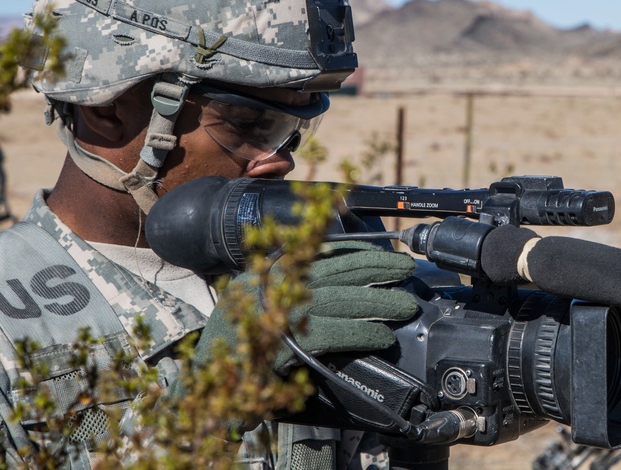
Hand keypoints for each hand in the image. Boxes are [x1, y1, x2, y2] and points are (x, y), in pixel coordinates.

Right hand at [195, 241, 417, 374]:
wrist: (207, 376)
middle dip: (377, 268)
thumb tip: (343, 273)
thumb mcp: (266, 298)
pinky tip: (381, 336)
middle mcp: (276, 284)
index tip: (384, 252)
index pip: (323, 252)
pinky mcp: (285, 343)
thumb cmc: (241, 339)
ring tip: (405, 306)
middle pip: (338, 270)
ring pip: (342, 299)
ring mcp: (279, 312)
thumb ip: (298, 283)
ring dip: (379, 302)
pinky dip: (361, 333)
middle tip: (406, 270)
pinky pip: (333, 333)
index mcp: (273, 270)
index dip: (358, 251)